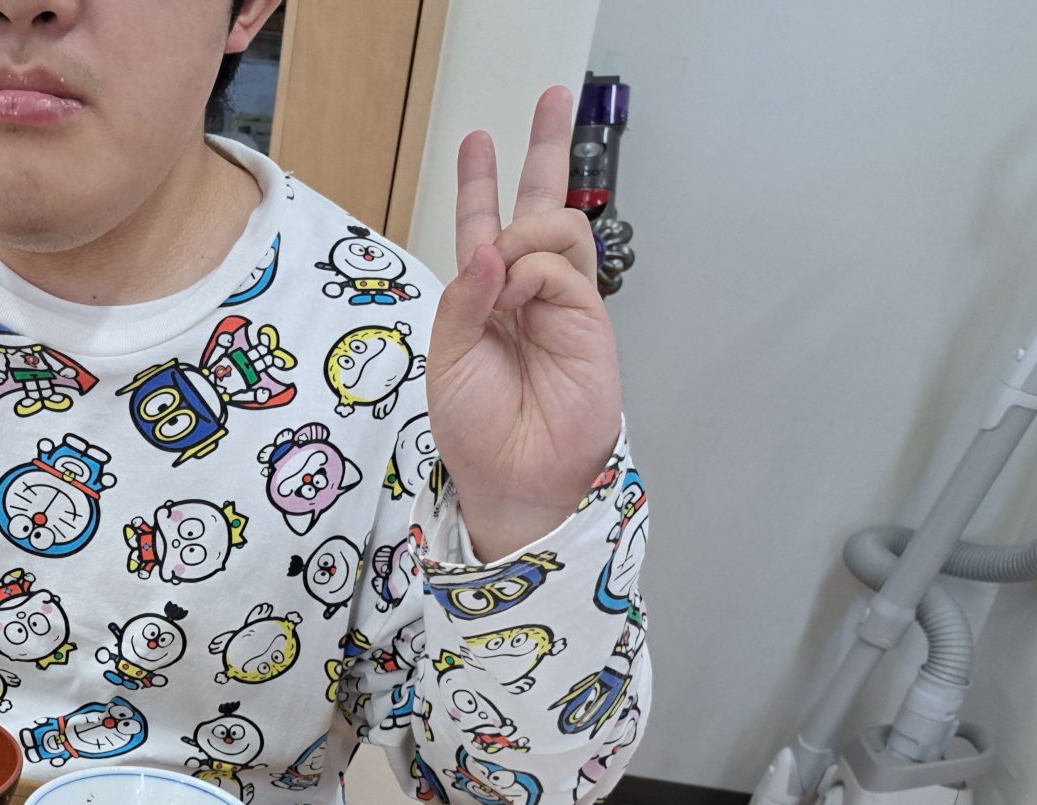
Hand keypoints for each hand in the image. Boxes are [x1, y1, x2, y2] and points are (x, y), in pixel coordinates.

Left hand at [423, 85, 622, 560]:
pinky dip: (535, 269)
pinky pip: (562, 267)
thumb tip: (491, 244)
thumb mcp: (448, 355)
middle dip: (545, 149)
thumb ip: (465, 296)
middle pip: (541, 207)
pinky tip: (519, 291)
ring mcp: (562, 304)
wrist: (512, 477)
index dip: (478, 184)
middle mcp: (526, 294)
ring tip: (505, 267)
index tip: (476, 141)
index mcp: (485, 300)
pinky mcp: (589, 320)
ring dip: (525, 230)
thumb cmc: (475, 428)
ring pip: (557, 228)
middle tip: (552, 97)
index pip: (482, 227)